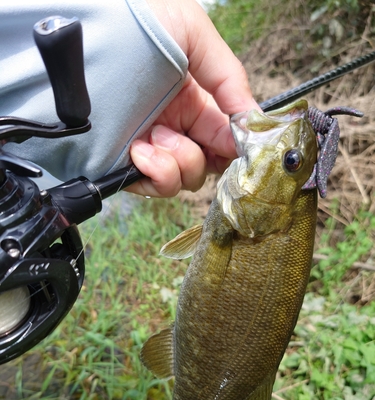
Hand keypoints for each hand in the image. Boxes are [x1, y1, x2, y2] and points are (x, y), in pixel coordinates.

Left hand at [128, 0, 259, 196]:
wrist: (81, 35)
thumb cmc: (134, 21)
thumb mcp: (192, 32)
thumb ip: (229, 76)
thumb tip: (253, 118)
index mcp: (194, 100)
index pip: (226, 138)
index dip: (236, 148)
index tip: (241, 148)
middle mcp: (174, 126)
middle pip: (207, 165)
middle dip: (201, 158)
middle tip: (181, 136)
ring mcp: (150, 146)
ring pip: (184, 180)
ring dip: (178, 163)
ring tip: (154, 137)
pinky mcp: (125, 164)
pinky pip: (154, 186)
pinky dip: (155, 175)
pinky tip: (140, 151)